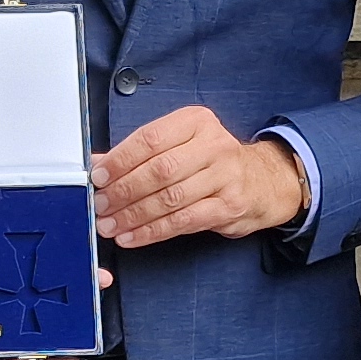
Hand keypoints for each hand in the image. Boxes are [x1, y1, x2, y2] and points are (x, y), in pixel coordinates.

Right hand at [0, 166, 91, 359]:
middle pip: (21, 335)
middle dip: (46, 351)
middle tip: (68, 357)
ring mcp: (18, 280)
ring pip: (43, 311)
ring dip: (67, 323)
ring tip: (87, 328)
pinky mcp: (36, 261)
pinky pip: (58, 277)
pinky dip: (78, 282)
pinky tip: (95, 280)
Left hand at [95, 106, 307, 248]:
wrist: (263, 181)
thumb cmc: (212, 162)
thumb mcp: (180, 145)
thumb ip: (139, 154)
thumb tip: (97, 164)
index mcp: (195, 122)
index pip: (150, 138)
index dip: (120, 159)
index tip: (99, 177)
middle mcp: (213, 145)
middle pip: (159, 170)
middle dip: (124, 191)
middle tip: (101, 205)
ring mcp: (224, 176)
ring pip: (170, 198)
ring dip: (134, 215)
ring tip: (110, 225)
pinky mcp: (229, 206)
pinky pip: (183, 222)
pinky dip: (153, 231)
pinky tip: (132, 236)